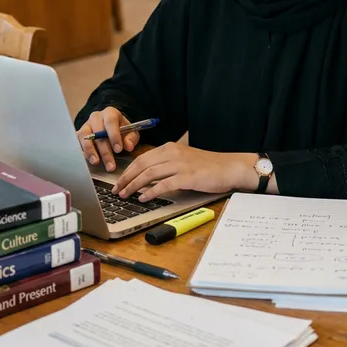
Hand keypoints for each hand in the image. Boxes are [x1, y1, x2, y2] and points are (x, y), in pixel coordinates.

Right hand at [76, 108, 139, 172]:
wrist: (110, 129)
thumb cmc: (121, 131)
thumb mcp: (131, 133)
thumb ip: (131, 138)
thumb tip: (128, 146)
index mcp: (110, 113)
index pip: (110, 121)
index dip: (114, 135)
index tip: (119, 150)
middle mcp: (96, 117)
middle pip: (98, 132)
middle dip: (105, 151)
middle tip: (111, 165)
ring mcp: (85, 125)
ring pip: (85, 137)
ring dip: (90, 151)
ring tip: (96, 162)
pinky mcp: (78, 135)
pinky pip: (76, 142)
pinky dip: (81, 151)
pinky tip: (86, 161)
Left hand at [112, 145, 257, 201]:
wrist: (230, 167)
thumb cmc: (208, 166)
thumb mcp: (184, 159)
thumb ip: (167, 164)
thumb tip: (147, 177)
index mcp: (170, 148)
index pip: (142, 158)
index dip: (128, 170)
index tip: (119, 180)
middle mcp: (173, 153)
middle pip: (142, 164)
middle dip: (126, 178)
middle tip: (117, 190)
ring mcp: (180, 164)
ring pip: (149, 174)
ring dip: (134, 185)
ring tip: (125, 195)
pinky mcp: (187, 177)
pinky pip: (163, 185)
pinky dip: (150, 192)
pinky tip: (143, 198)